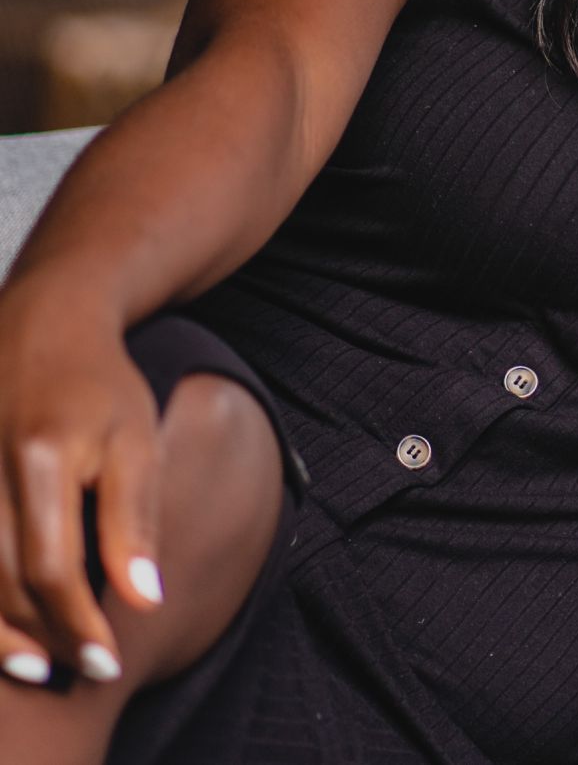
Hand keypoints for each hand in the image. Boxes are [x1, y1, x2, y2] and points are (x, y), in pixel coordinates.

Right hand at [0, 285, 163, 683]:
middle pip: (1, 582)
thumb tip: (146, 602)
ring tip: (34, 663)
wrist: (43, 322)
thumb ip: (136, 521)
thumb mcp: (136, 440)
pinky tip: (0, 620)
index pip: (52, 570)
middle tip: (77, 671)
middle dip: (39, 636)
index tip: (107, 663)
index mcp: (41, 456)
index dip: (77, 625)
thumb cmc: (101, 384)